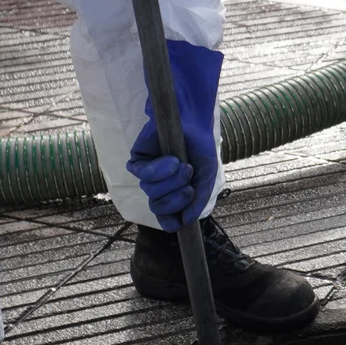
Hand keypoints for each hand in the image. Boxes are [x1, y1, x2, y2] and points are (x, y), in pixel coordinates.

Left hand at [124, 41, 224, 231]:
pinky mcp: (138, 158)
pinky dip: (158, 169)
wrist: (193, 123)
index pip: (167, 219)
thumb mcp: (207, 178)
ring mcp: (148, 173)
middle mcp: (160, 187)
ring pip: (150, 191)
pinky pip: (141, 174)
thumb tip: (186, 221)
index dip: (173, 220)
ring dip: (171, 180)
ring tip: (183, 164)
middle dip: (175, 198)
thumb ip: (198, 202)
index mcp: (175, 195)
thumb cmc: (200, 149)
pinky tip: (172, 160)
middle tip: (189, 182)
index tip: (184, 215)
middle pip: (158, 208)